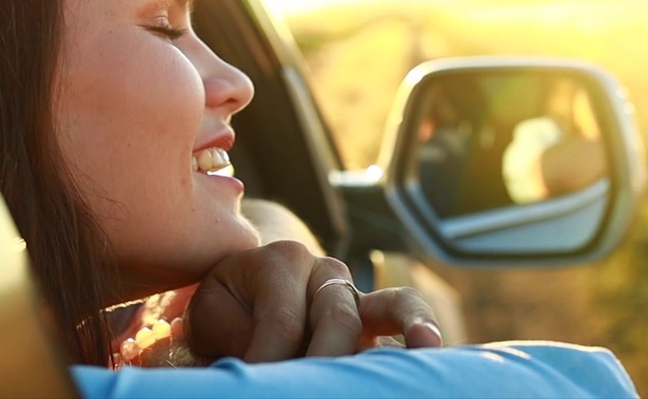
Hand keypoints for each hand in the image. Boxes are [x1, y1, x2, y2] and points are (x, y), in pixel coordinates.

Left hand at [184, 240, 441, 362]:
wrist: (244, 293)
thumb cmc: (227, 310)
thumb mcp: (214, 315)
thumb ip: (238, 334)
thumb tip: (261, 367)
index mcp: (281, 262)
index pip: (283, 320)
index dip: (269, 360)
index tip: (252, 386)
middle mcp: (326, 271)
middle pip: (337, 316)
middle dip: (324, 360)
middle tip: (306, 391)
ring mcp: (357, 293)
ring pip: (390, 305)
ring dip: (407, 326)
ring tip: (426, 344)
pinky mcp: (377, 319)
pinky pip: (405, 318)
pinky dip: (421, 331)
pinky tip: (433, 349)